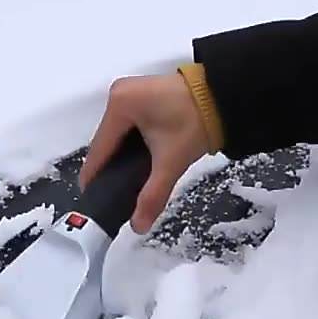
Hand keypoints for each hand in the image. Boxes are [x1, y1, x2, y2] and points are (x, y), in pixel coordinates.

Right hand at [80, 73, 208, 233]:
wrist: (226, 97)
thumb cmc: (196, 123)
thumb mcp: (171, 162)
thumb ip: (152, 195)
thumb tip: (138, 226)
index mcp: (119, 104)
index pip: (100, 147)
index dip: (95, 175)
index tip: (90, 198)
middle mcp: (119, 94)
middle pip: (107, 140)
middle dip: (110, 167)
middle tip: (111, 196)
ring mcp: (131, 92)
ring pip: (117, 134)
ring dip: (121, 156)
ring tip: (122, 184)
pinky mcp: (143, 95)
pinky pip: (128, 125)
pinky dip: (131, 144)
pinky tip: (135, 163)